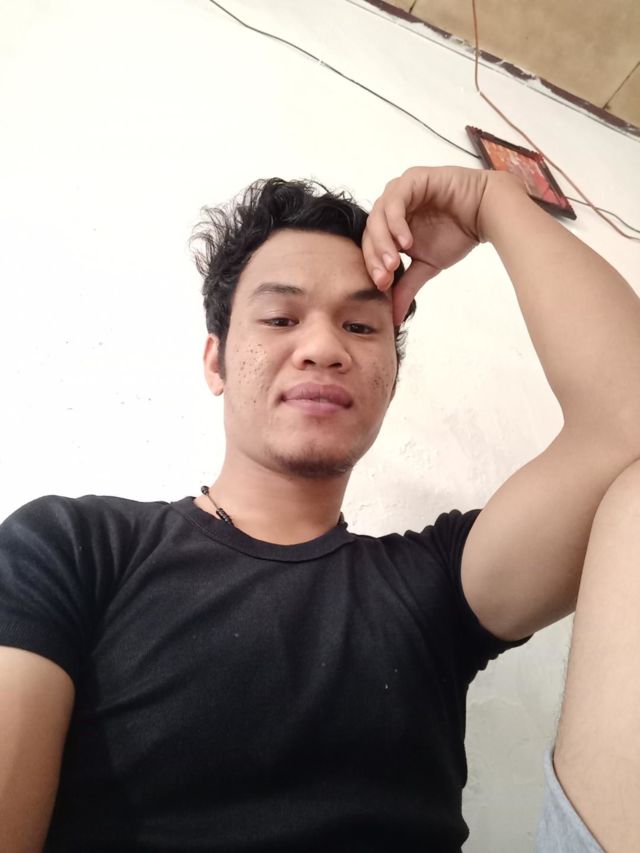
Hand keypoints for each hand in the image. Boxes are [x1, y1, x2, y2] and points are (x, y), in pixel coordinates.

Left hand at [362, 165, 524, 324]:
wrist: (485, 214)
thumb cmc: (456, 234)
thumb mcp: (426, 266)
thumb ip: (406, 287)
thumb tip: (394, 317)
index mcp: (389, 225)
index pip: (371, 246)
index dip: (372, 267)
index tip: (382, 288)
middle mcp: (391, 206)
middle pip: (370, 232)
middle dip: (375, 257)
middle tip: (385, 278)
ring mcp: (400, 190)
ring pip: (379, 216)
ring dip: (383, 242)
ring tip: (394, 262)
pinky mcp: (412, 179)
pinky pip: (395, 200)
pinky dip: (396, 223)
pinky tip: (405, 242)